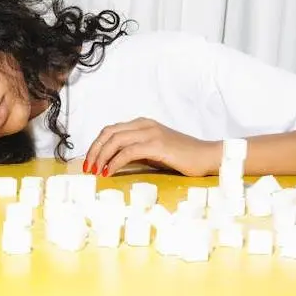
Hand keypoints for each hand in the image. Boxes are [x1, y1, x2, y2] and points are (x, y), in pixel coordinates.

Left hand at [83, 118, 219, 176]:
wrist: (206, 156)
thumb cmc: (181, 157)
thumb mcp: (153, 152)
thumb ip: (135, 152)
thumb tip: (111, 163)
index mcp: (142, 124)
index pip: (110, 130)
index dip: (96, 145)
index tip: (89, 161)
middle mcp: (144, 125)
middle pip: (108, 133)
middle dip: (94, 150)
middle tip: (88, 167)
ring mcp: (150, 133)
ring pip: (115, 140)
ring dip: (101, 157)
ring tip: (96, 172)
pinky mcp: (157, 145)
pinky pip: (128, 152)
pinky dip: (115, 162)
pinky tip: (110, 172)